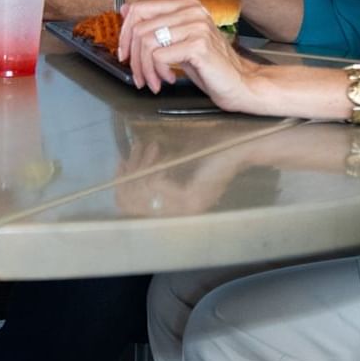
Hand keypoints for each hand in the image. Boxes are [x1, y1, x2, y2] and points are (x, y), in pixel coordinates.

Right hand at [112, 138, 245, 217]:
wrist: (237, 147)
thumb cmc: (209, 150)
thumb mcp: (177, 161)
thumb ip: (154, 167)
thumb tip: (125, 163)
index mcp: (175, 208)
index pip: (135, 206)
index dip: (123, 183)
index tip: (121, 160)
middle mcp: (179, 214)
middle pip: (134, 202)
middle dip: (129, 172)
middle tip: (135, 148)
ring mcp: (184, 209)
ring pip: (144, 193)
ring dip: (141, 165)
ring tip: (148, 146)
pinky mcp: (189, 199)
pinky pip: (157, 187)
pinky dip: (153, 167)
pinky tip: (159, 152)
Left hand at [118, 0, 259, 109]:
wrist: (241, 84)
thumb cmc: (210, 66)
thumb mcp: (178, 42)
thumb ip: (156, 26)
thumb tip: (126, 10)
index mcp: (186, 5)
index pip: (140, 8)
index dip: (125, 33)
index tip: (125, 53)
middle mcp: (192, 11)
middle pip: (139, 28)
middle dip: (133, 58)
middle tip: (139, 76)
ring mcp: (196, 26)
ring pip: (146, 43)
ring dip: (145, 68)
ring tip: (153, 81)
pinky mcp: (198, 45)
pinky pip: (159, 56)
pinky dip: (157, 72)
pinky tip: (169, 79)